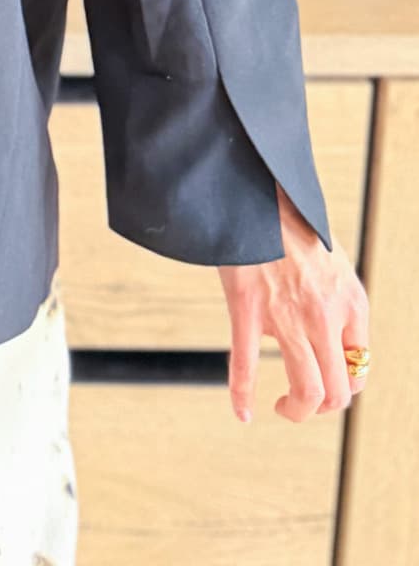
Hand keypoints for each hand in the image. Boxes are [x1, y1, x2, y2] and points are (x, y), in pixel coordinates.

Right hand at [219, 184, 368, 423]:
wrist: (257, 190)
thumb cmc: (291, 221)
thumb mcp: (333, 258)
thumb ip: (337, 297)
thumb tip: (332, 331)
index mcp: (350, 301)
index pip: (360, 367)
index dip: (344, 386)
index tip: (324, 383)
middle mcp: (325, 313)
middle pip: (337, 390)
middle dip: (322, 408)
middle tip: (302, 403)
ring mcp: (287, 313)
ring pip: (307, 388)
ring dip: (298, 411)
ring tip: (285, 407)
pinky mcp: (248, 308)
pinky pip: (245, 365)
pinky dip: (242, 396)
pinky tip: (242, 413)